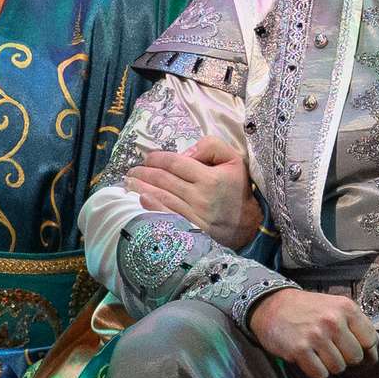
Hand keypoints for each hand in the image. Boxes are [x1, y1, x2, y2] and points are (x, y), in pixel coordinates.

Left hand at [125, 136, 261, 251]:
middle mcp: (200, 197)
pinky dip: (151, 207)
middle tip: (133, 170)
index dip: (157, 158)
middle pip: (164, 180)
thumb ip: (210, 147)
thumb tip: (185, 153)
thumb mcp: (234, 159)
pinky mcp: (190, 230)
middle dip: (144, 172)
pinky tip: (141, 200)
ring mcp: (194, 216)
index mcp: (210, 178)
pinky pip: (166, 216)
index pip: (176, 163)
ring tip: (130, 182)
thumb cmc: (238, 188)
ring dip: (141, 188)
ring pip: (161, 197)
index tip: (149, 157)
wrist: (248, 224)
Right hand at [250, 289, 377, 377]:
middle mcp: (333, 321)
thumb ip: (355, 326)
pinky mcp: (300, 350)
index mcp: (346, 308)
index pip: (371, 340)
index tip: (356, 351)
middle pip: (356, 357)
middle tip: (332, 350)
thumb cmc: (306, 309)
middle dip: (345, 358)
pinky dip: (315, 370)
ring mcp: (316, 336)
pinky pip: (320, 374)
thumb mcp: (335, 307)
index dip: (366, 350)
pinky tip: (309, 358)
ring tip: (318, 352)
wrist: (271, 306)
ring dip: (329, 365)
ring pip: (338, 368)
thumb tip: (372, 353)